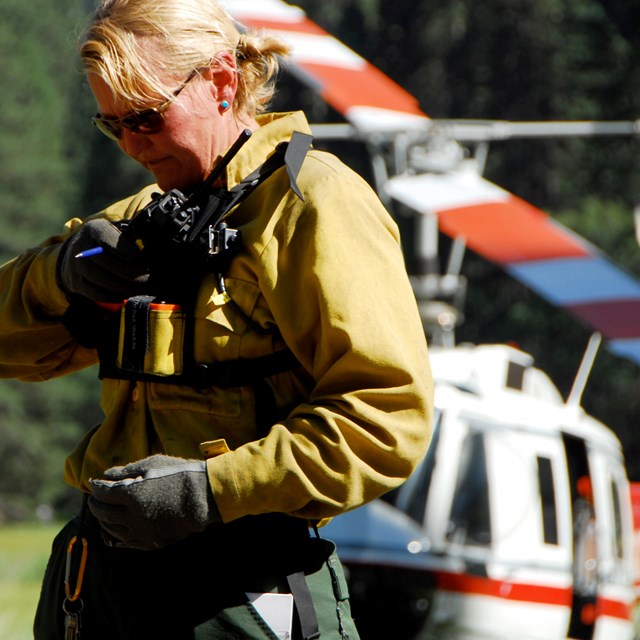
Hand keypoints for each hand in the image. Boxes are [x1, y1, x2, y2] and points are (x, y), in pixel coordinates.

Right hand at [56, 219, 150, 301]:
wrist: (80, 253)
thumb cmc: (111, 243)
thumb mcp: (123, 233)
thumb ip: (140, 237)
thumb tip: (158, 247)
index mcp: (95, 229)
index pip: (109, 239)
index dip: (127, 251)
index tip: (142, 261)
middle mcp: (81, 246)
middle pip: (104, 261)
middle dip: (129, 273)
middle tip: (147, 280)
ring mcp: (75, 266)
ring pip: (99, 278)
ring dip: (124, 287)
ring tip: (141, 290)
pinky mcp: (76, 284)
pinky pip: (96, 293)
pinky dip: (114, 296)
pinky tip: (128, 295)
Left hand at [88, 454, 220, 549]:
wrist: (203, 497)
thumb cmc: (179, 474)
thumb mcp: (153, 463)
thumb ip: (126, 471)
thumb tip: (104, 475)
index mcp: (132, 494)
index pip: (103, 493)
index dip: (96, 487)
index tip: (94, 483)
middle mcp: (132, 516)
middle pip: (103, 512)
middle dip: (95, 504)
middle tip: (94, 498)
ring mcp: (141, 532)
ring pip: (111, 529)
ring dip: (103, 520)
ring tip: (102, 512)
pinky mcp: (151, 542)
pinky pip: (126, 542)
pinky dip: (115, 535)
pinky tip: (114, 530)